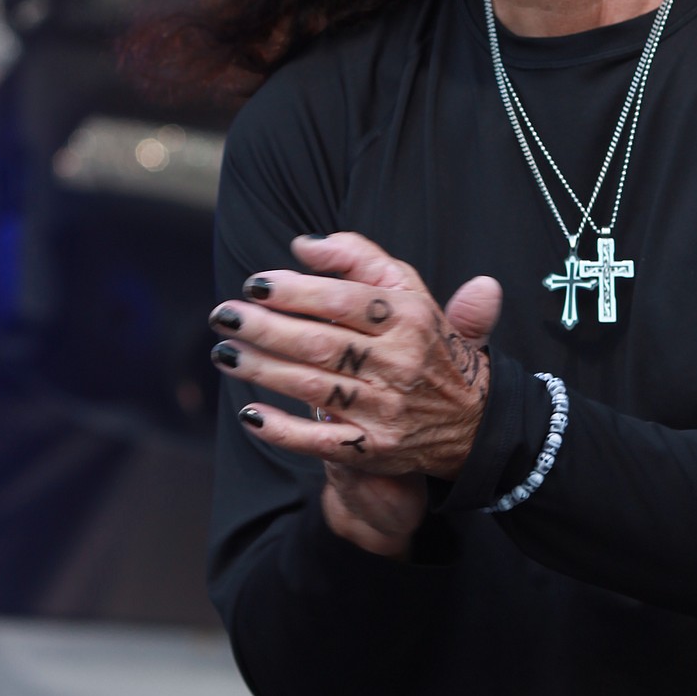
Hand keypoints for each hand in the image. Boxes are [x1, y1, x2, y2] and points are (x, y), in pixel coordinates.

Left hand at [209, 234, 502, 554]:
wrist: (473, 417)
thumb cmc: (426, 339)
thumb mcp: (408, 288)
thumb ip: (358, 257)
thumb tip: (303, 245)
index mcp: (409, 317)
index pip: (343, 300)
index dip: (295, 292)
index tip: (254, 285)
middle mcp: (399, 362)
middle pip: (321, 344)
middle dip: (265, 329)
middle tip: (223, 316)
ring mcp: (386, 409)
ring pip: (313, 389)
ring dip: (262, 371)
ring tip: (224, 353)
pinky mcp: (375, 450)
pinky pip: (321, 443)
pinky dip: (282, 430)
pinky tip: (250, 413)